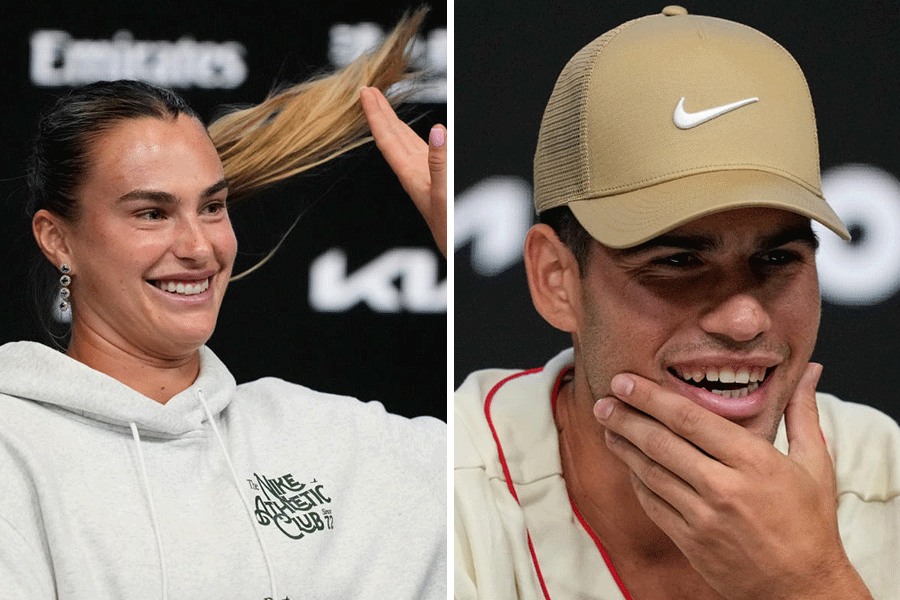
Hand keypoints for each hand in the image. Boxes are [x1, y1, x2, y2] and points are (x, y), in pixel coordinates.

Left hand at [360, 86, 446, 256]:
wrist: (459, 257)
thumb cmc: (451, 232)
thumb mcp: (445, 195)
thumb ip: (441, 163)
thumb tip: (437, 131)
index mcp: (411, 175)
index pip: (388, 139)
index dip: (376, 115)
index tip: (365, 93)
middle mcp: (415, 174)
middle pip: (393, 137)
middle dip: (381, 113)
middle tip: (368, 91)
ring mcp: (427, 178)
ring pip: (407, 143)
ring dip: (396, 123)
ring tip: (386, 106)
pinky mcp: (439, 183)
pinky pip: (424, 152)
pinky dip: (420, 137)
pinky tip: (422, 135)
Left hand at [593, 364, 871, 599]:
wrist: (801, 589)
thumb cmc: (810, 524)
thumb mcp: (815, 464)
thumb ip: (802, 412)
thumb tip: (808, 371)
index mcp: (755, 461)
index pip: (691, 420)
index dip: (652, 398)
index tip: (626, 381)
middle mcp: (724, 487)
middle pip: (661, 442)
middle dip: (626, 417)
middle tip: (604, 400)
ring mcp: (703, 517)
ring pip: (650, 471)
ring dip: (624, 445)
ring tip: (607, 424)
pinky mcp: (689, 540)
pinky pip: (652, 502)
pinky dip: (637, 479)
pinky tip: (629, 461)